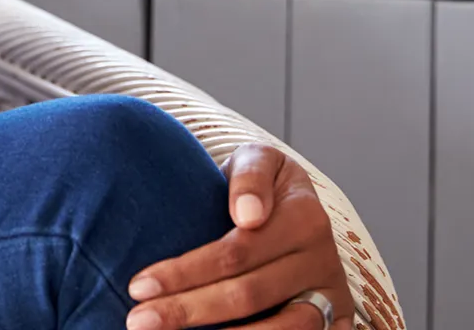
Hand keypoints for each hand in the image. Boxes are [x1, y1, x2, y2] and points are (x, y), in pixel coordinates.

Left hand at [124, 143, 353, 328]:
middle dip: (188, 310)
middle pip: (248, 295)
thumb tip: (248, 215)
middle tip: (139, 322)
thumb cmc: (264, 186)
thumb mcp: (258, 160)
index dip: (186, 272)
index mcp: (305, 218)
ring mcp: (330, 298)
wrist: (301, 210)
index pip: (236, 252)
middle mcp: (322, 262)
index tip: (138, 286)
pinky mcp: (334, 323)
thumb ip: (250, 176)